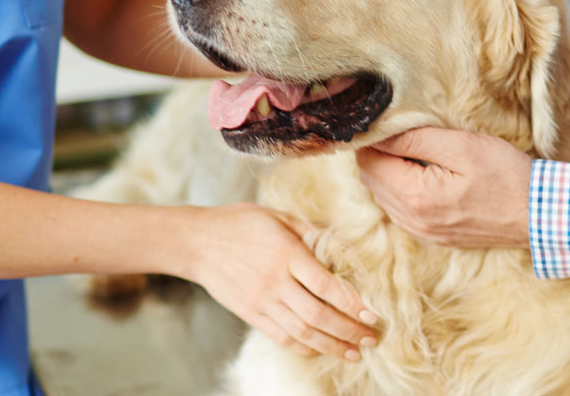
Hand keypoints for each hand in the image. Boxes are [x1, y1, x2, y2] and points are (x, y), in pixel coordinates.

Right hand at [182, 204, 377, 359]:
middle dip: (349, 330)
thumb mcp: (279, 217)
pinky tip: (322, 349)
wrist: (196, 242)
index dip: (352, 303)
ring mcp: (261, 301)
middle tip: (372, 339)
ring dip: (332, 345)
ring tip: (353, 353)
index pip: (326, 285)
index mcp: (286, 254)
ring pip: (302, 332)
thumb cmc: (240, 223)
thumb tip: (343, 242)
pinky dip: (304, 347)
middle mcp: (275, 281)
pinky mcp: (250, 314)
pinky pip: (281, 337)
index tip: (373, 314)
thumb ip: (311, 231)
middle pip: (318, 315)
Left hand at [356, 127, 532, 247]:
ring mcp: (423, 232)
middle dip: (380, 154)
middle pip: (372, 180)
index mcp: (415, 197)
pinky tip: (426, 174)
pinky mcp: (434, 235)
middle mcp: (412, 221)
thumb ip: (417, 139)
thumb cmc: (506, 176)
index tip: (390, 122)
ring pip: (384, 195)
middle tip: (404, 131)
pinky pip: (402, 210)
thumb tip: (380, 134)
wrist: (539, 215)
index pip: (369, 163)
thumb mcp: (463, 146)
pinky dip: (404, 189)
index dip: (374, 139)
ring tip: (418, 151)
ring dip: (391, 171)